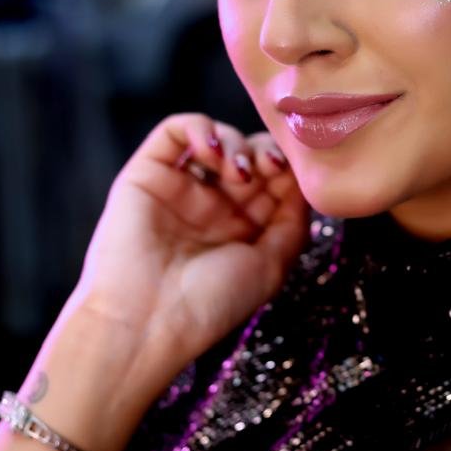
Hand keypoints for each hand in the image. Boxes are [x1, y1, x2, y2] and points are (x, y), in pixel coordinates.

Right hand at [66, 112, 310, 417]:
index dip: (289, 169)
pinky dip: (198, 128)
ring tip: (238, 172)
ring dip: (236, 143)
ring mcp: (181, 187)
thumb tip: (303, 182)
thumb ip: (292, 221)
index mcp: (243, 228)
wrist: (147, 321)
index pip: (275, 179)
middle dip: (267, 152)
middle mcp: (213, 205)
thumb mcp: (270, 266)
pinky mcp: (147, 173)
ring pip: (217, 138)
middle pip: (251, 153)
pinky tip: (210, 151)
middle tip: (269, 167)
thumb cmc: (210, 303)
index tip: (294, 175)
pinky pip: (174, 132)